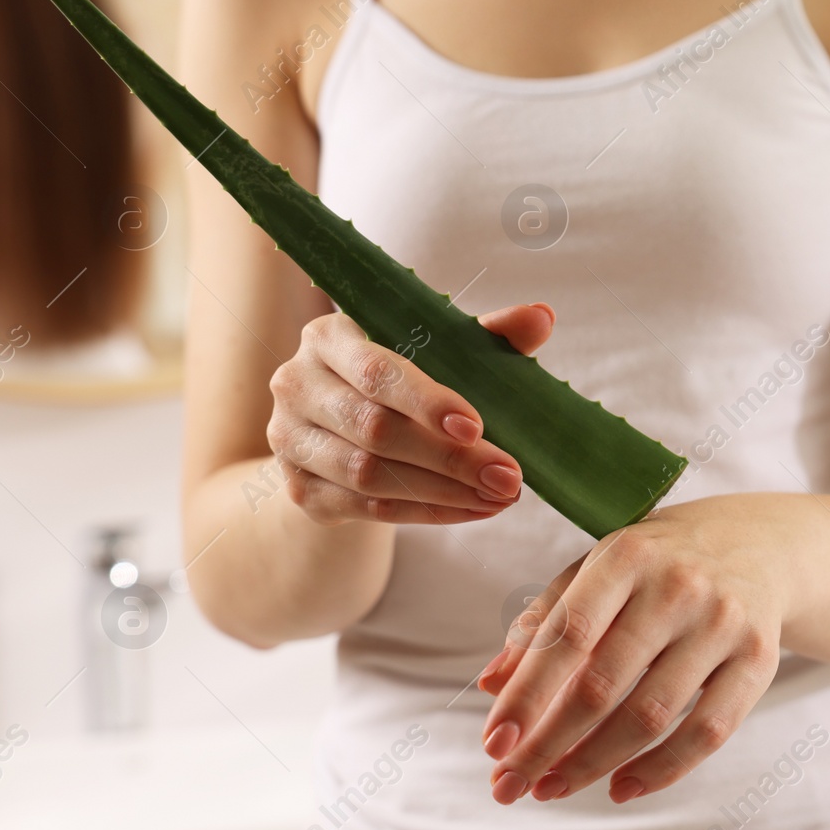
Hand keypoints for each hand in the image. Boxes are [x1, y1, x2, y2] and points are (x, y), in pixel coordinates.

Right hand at [266, 305, 552, 524]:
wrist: (341, 428)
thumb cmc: (401, 379)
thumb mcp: (441, 349)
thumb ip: (487, 334)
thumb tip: (541, 316)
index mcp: (328, 337)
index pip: (377, 372)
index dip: (427, 402)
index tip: (476, 426)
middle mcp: (296, 384)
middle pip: (375, 429)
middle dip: (450, 458)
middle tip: (508, 477)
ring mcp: (289, 440)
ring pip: (369, 475)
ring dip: (442, 492)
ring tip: (498, 497)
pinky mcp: (300, 488)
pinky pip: (367, 509)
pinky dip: (425, 514)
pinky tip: (471, 510)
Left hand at [475, 495, 794, 804]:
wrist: (762, 546)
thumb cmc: (659, 563)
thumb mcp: (599, 570)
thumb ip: (544, 622)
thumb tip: (490, 685)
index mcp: (628, 556)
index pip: (568, 635)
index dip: (527, 695)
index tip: (494, 744)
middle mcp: (679, 586)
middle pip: (602, 684)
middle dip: (548, 744)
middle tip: (510, 784)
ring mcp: (723, 623)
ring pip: (651, 715)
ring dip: (592, 764)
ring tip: (551, 787)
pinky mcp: (759, 659)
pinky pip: (708, 732)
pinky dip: (660, 770)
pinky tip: (620, 789)